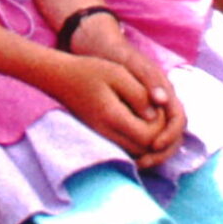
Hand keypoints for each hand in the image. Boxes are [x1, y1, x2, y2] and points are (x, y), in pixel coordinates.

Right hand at [49, 39, 175, 163]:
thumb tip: (154, 115)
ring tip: (148, 116)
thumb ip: (138, 94)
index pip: (148, 137)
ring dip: (147, 140)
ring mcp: (102, 138)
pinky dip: (136, 141)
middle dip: (157, 135)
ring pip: (135, 152)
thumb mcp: (118, 73)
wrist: (62, 78)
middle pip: (143, 150)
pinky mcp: (101, 138)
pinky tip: (137, 121)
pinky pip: (125, 148)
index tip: (158, 106)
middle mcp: (106, 133)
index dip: (161, 126)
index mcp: (112, 116)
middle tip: (156, 111)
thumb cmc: (91, 71)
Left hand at [99, 32, 185, 163]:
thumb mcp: (132, 65)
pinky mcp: (140, 114)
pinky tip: (129, 155)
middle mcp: (162, 101)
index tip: (154, 145)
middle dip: (163, 151)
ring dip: (154, 153)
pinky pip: (149, 136)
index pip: (179, 118)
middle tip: (144, 162)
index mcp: (165, 90)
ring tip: (137, 163)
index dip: (170, 134)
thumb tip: (162, 101)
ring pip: (162, 137)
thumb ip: (148, 81)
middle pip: (174, 134)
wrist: (104, 49)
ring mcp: (152, 108)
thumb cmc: (118, 56)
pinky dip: (143, 148)